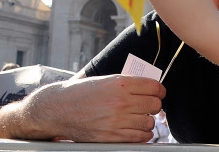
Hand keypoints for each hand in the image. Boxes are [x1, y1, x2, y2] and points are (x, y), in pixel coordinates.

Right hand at [0, 74, 165, 141]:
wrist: (59, 109)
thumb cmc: (84, 93)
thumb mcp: (108, 80)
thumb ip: (130, 84)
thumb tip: (153, 88)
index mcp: (122, 83)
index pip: (156, 87)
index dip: (159, 91)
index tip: (158, 93)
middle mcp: (121, 102)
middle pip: (155, 105)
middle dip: (153, 105)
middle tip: (148, 106)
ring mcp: (116, 121)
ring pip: (149, 123)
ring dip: (147, 121)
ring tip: (139, 118)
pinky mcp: (111, 137)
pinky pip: (139, 138)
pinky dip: (142, 135)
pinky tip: (136, 129)